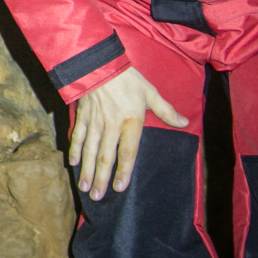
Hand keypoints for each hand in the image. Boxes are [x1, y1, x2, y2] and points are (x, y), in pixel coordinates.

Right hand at [69, 67, 188, 201]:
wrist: (98, 61)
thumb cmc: (127, 77)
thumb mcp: (150, 91)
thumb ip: (165, 110)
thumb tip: (184, 122)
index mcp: (130, 121)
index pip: (128, 152)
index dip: (124, 171)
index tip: (119, 188)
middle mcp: (111, 125)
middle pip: (105, 156)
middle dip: (101, 178)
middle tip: (97, 197)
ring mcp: (94, 121)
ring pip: (90, 150)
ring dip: (87, 170)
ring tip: (84, 187)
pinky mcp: (82, 115)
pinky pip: (78, 136)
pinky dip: (75, 150)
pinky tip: (74, 163)